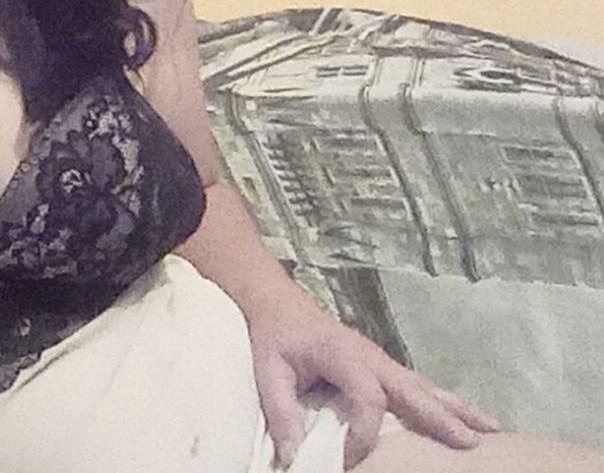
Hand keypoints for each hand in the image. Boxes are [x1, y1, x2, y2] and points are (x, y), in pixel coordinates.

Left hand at [241, 291, 501, 469]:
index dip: (363, 433)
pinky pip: (419, 386)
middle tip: (472, 442)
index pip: (367, 398)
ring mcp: (381, 360)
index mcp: (343, 355)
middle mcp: (370, 356)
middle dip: (441, 416)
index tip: (350, 459)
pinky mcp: (383, 366)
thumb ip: (280, 412)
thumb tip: (292, 457)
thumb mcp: (267, 372)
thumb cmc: (275, 337)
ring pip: (425, 386)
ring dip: (457, 407)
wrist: (279, 304)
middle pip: (412, 389)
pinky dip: (446, 401)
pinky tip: (469, 416)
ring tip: (494, 429)